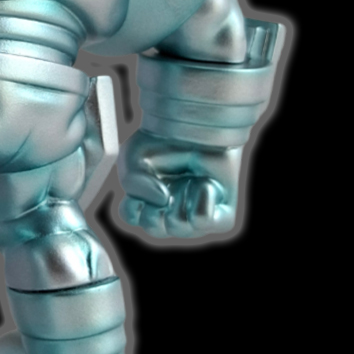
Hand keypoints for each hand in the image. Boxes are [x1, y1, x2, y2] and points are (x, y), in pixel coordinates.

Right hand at [116, 130, 240, 238]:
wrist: (197, 127)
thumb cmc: (163, 143)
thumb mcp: (133, 158)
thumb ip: (132, 183)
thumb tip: (163, 200)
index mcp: (147, 206)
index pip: (132, 217)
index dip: (135, 197)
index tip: (144, 176)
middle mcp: (170, 218)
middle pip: (154, 227)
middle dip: (158, 200)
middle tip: (169, 179)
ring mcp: (195, 222)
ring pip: (177, 225)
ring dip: (181, 194)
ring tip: (189, 178)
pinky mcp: (221, 219)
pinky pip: (202, 219)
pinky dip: (202, 197)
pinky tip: (206, 183)